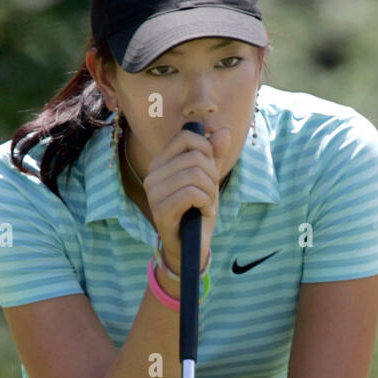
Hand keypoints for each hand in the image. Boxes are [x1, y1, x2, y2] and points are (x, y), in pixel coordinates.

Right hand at [143, 125, 229, 274]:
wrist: (191, 246)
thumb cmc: (198, 211)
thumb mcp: (210, 180)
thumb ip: (215, 156)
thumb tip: (224, 131)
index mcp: (161, 163)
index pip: (186, 137)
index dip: (207, 150)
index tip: (211, 170)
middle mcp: (152, 174)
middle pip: (195, 156)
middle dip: (212, 175)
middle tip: (211, 193)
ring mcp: (153, 192)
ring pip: (195, 175)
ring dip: (210, 191)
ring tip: (207, 204)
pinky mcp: (160, 210)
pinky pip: (191, 194)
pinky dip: (206, 203)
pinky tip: (204, 212)